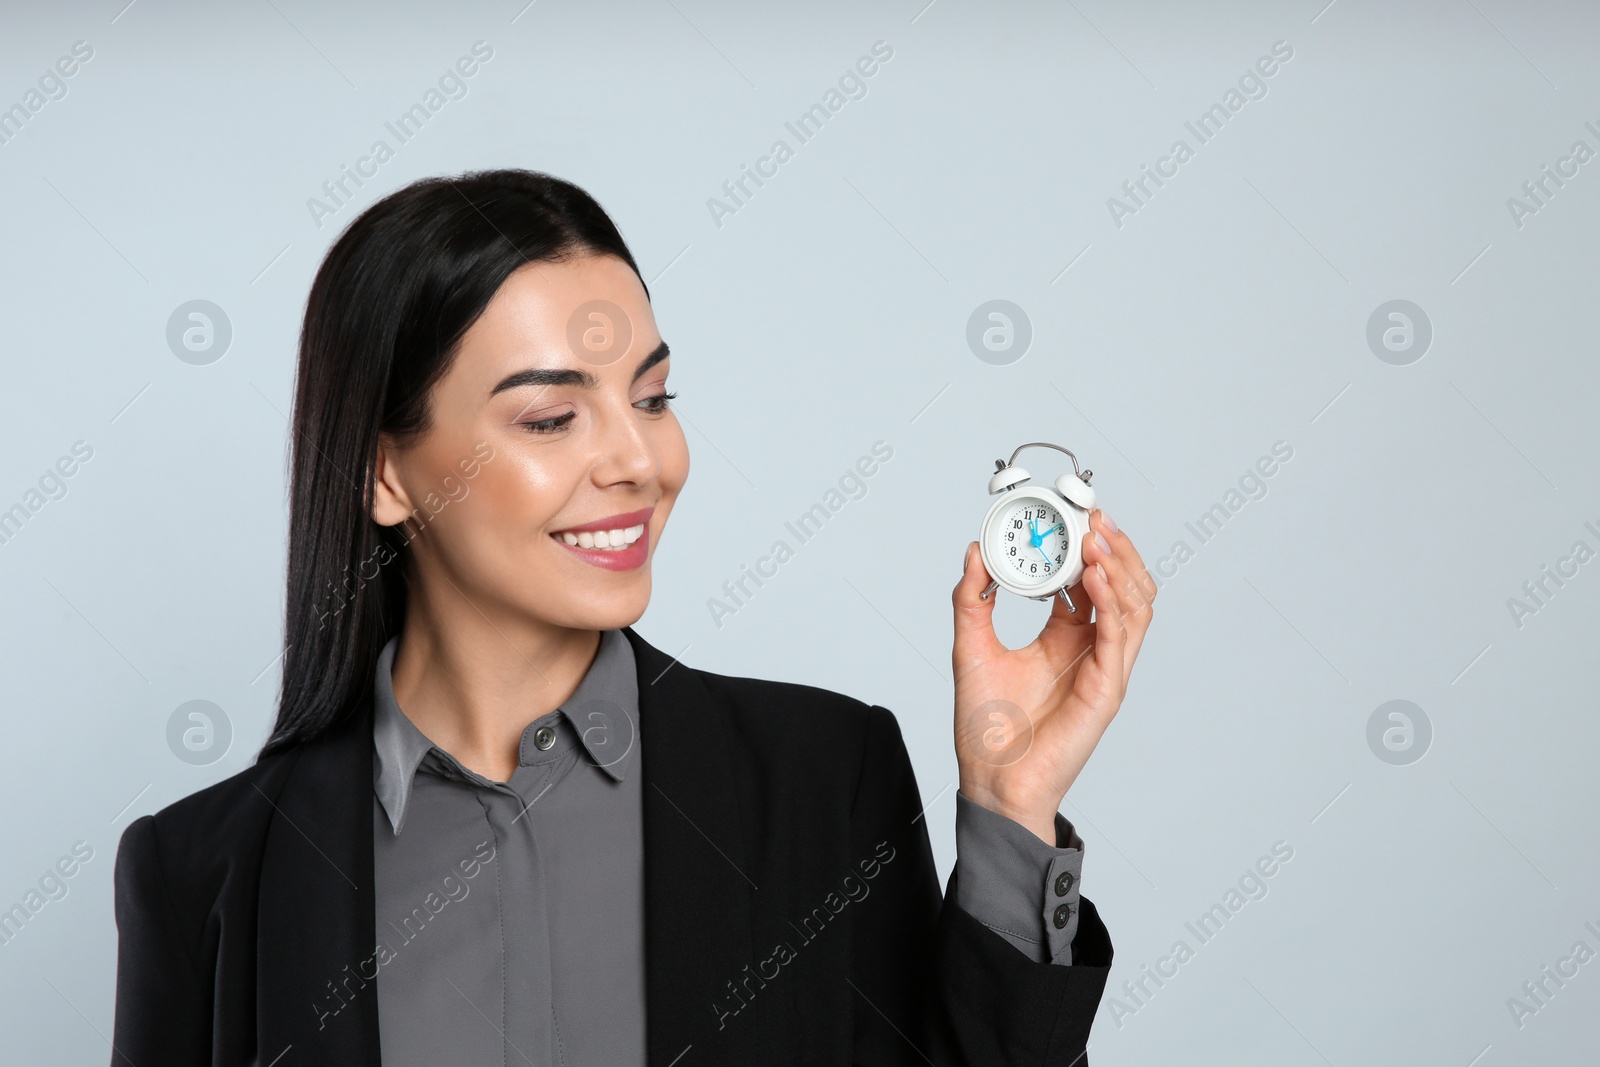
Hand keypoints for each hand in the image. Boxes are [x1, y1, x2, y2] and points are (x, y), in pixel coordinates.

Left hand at [951, 509, 1156, 842]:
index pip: (1090, 581)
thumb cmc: (986, 726)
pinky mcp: (1106, 689)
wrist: (989, 778)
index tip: (1073, 514)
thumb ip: (971, 599)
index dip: (1087, 546)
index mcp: (1065, 638)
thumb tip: (973, 552)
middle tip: (1094, 517)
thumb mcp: (971, 646)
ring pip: (1135, 606)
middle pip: (1123, 587)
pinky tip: (1093, 575)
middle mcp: (1091, 649)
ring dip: (1120, 567)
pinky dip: (1111, 602)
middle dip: (1114, 548)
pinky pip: (1119, 637)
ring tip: (1097, 538)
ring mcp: (1104, 668)